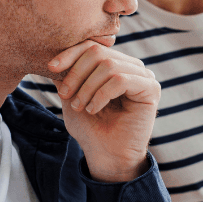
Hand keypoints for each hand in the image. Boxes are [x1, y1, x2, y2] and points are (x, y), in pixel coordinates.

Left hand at [48, 41, 158, 182]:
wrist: (106, 155)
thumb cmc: (90, 128)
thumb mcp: (72, 96)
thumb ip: (67, 74)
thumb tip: (55, 56)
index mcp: (114, 64)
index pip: (91, 46)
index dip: (70, 54)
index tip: (51, 68)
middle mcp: (131, 66)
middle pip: (98, 53)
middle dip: (76, 74)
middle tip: (66, 95)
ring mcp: (143, 76)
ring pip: (108, 66)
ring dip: (88, 88)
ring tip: (80, 106)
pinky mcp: (151, 88)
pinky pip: (120, 80)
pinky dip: (101, 95)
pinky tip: (94, 109)